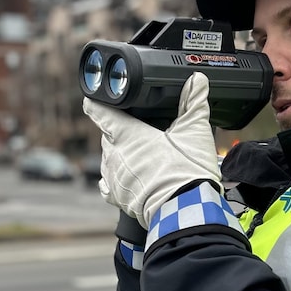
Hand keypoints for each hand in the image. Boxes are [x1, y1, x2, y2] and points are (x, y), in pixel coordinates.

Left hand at [83, 73, 221, 228]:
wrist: (183, 211)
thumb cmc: (186, 171)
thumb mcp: (194, 131)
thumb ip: (194, 102)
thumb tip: (197, 80)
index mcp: (127, 134)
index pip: (101, 112)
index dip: (96, 102)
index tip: (93, 98)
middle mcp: (113, 154)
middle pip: (108, 135)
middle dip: (119, 132)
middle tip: (139, 131)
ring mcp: (112, 177)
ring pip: (108, 158)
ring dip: (120, 155)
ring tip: (142, 156)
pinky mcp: (116, 197)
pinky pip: (108, 184)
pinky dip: (116, 178)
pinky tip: (128, 177)